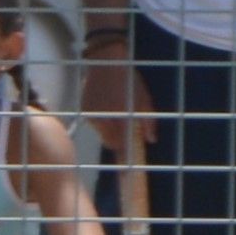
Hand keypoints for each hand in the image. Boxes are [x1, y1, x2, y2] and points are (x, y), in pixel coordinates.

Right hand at [80, 43, 152, 162]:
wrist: (105, 58)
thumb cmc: (128, 78)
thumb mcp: (145, 99)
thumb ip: (148, 122)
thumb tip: (151, 140)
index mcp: (119, 118)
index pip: (121, 147)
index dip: (125, 160)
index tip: (127, 176)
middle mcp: (102, 119)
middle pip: (111, 141)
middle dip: (118, 138)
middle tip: (126, 126)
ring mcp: (90, 114)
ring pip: (102, 131)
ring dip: (110, 127)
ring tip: (116, 109)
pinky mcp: (84, 108)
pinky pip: (95, 121)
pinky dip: (102, 118)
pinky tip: (107, 103)